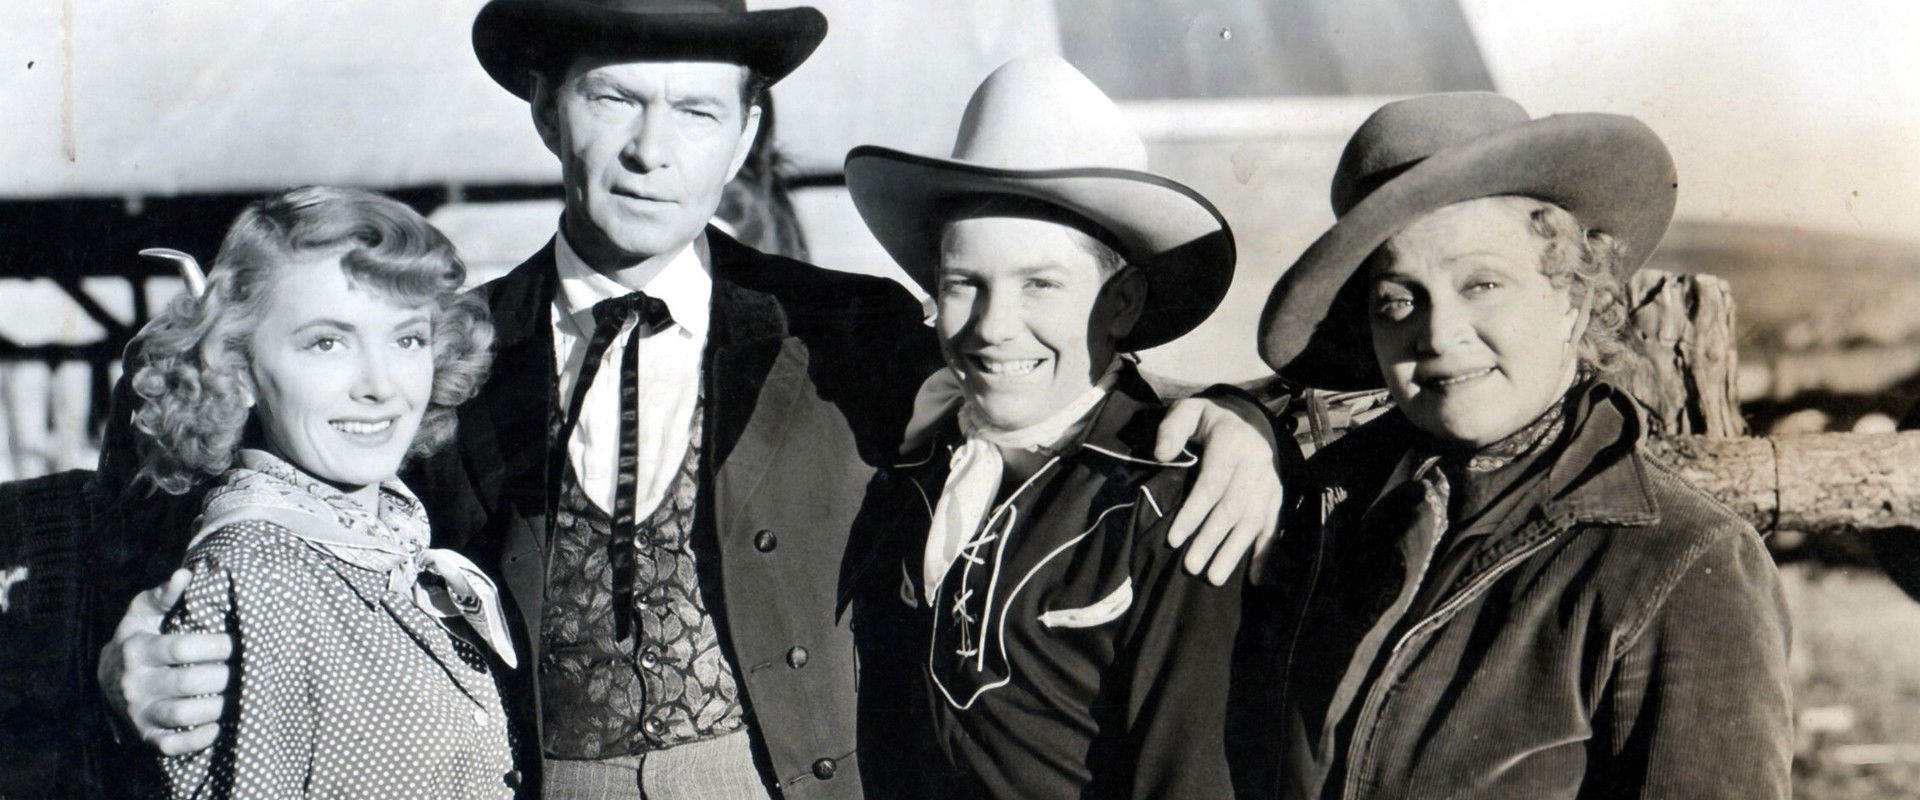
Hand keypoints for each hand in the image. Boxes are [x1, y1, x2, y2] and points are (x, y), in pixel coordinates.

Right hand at [97, 568, 232, 754]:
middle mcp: (134, 683)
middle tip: (252, 669)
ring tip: (243, 693)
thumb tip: (186, 573)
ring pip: (184, 715)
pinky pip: (173, 745)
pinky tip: (219, 725)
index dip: (217, 645)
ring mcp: (139, 713)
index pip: (182, 647)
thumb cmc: (138, 638)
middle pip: (189, 682)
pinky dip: (198, 739)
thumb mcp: (143, 613)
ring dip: (220, 706)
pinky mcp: (146, 736)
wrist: (108, 681)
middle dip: (227, 675)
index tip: (241, 641)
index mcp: (137, 649)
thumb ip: (164, 595)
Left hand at [1154, 393, 1283, 584]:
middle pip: (1234, 507)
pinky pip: (1273, 525)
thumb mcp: (1187, 412)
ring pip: (1254, 520)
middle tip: (1190, 567)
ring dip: (1235, 551)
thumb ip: (1171, 430)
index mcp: (1232, 441)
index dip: (1193, 512)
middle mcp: (1256, 462)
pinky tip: (1253, 577)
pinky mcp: (1277, 495)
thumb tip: (1161, 455)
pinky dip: (1265, 552)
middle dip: (1211, 539)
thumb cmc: (1209, 421)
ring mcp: (1270, 480)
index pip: (1212, 483)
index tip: (1173, 539)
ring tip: (1214, 578)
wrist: (1248, 418)